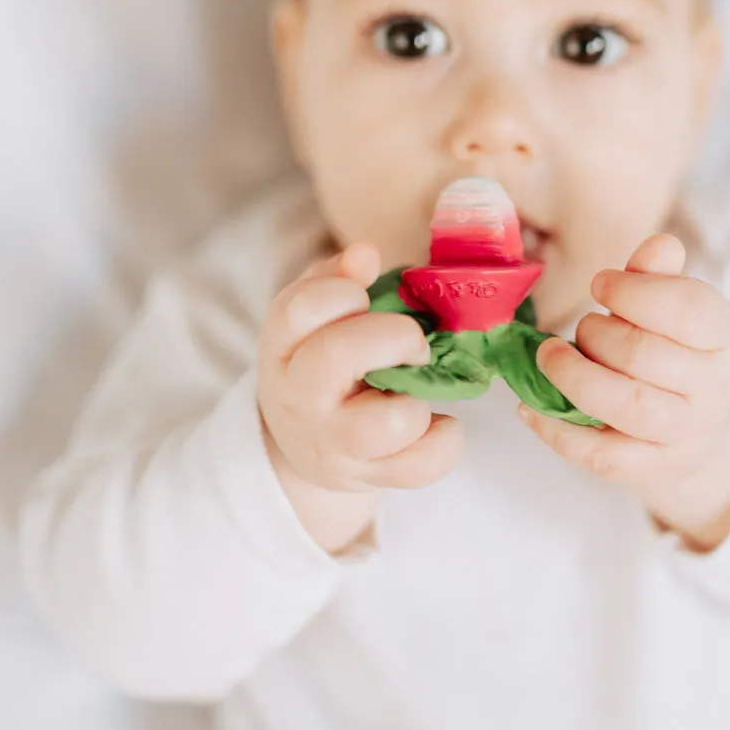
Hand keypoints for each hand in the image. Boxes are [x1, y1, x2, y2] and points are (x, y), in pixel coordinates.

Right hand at [258, 243, 462, 551]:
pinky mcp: (369, 476)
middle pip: (338, 356)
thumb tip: (365, 252)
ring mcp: (334, 442)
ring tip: (415, 391)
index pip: (302, 307)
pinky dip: (445, 442)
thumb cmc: (319, 361)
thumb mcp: (311, 318)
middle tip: (413, 343)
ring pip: (388, 422)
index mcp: (285, 346)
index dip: (345, 292)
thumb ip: (336, 279)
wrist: (305, 444)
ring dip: (417, 399)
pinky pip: (422, 465)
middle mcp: (301, 396)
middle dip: (394, 337)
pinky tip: (436, 424)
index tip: (363, 299)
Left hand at [518, 234, 729, 549]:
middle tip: (581, 327)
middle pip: (643, 355)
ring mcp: (684, 434)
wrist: (697, 419)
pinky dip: (556, 430)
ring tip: (548, 356)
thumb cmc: (674, 345)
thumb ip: (658, 274)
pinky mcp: (650, 467)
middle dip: (596, 334)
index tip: (600, 283)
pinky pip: (600, 454)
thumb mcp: (674, 304)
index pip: (685, 309)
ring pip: (625, 405)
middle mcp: (713, 389)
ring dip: (573, 376)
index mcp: (724, 336)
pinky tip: (528, 406)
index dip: (633, 290)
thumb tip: (659, 246)